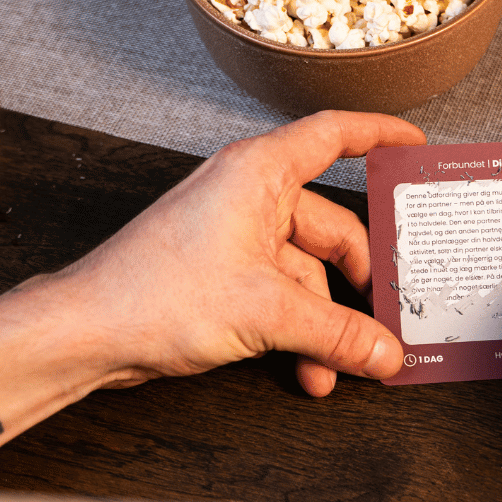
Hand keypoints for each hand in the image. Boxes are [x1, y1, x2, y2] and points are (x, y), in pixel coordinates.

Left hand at [52, 110, 423, 395]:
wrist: (87, 332)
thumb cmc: (152, 293)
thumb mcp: (266, 312)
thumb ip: (338, 333)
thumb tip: (386, 350)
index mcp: (259, 173)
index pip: (333, 135)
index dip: (379, 135)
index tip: (414, 147)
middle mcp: (249, 196)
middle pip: (332, 228)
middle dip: (358, 283)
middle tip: (387, 315)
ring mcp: (235, 236)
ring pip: (307, 273)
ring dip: (325, 323)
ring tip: (341, 363)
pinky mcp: (224, 273)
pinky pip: (282, 295)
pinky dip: (298, 331)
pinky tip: (310, 366)